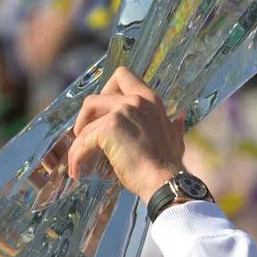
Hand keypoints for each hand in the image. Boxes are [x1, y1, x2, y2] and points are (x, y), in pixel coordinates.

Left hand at [69, 67, 185, 200]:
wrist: (165, 181)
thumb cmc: (169, 165)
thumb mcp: (175, 138)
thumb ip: (174, 125)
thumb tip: (180, 117)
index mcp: (150, 99)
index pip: (122, 75)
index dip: (106, 90)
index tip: (103, 112)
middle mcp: (136, 100)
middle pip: (94, 98)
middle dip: (85, 117)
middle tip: (85, 135)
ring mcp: (121, 112)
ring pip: (86, 124)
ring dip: (79, 141)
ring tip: (79, 158)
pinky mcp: (108, 129)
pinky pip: (82, 142)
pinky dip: (76, 157)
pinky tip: (77, 171)